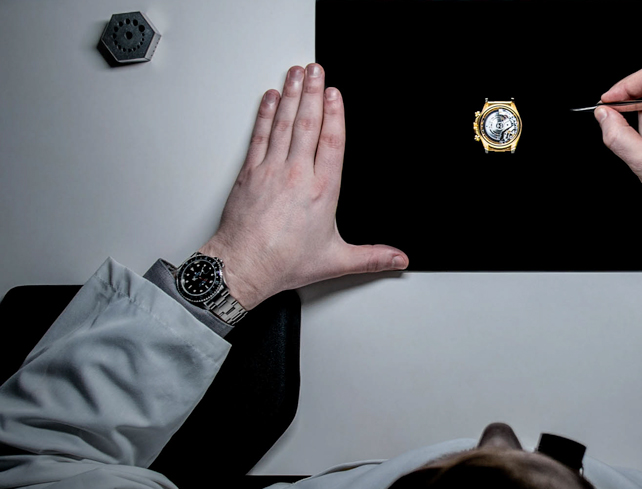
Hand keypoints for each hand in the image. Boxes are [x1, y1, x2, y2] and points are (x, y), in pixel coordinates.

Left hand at [199, 64, 407, 309]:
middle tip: (316, 70)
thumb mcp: (335, 260)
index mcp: (321, 191)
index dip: (334, 114)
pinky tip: (270, 98)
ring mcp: (271, 170)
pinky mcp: (249, 173)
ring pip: (284, 124)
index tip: (335, 94)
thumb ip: (371, 257)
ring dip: (291, 95)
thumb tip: (397, 258)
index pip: (331, 142)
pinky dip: (266, 114)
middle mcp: (296, 175)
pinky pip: (260, 135)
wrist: (244, 266)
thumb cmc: (284, 262)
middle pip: (307, 124)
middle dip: (312, 92)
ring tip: (296, 73)